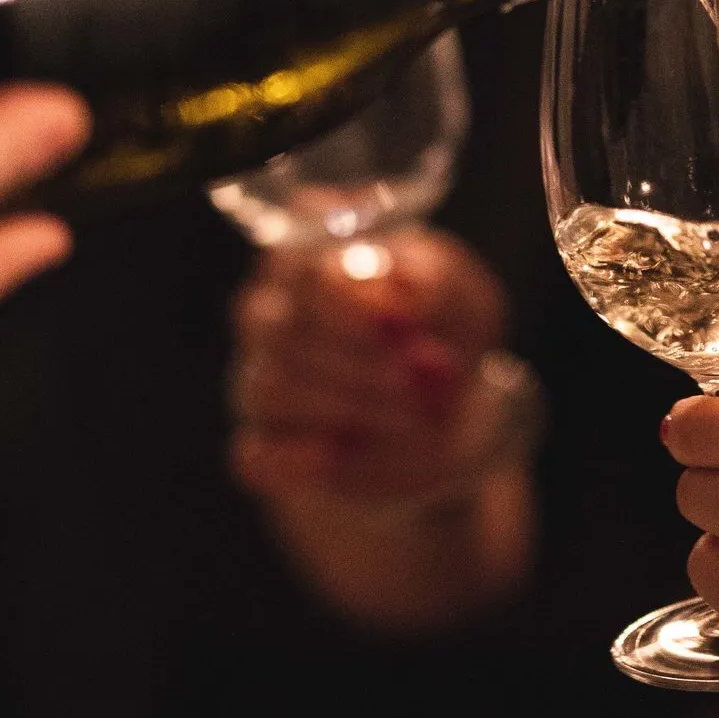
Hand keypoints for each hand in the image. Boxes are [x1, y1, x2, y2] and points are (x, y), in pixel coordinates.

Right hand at [230, 229, 514, 508]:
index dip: (344, 294)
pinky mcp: (263, 447)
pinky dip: (293, 457)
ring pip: (271, 388)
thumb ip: (437, 286)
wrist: (446, 425)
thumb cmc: (444, 339)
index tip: (398, 322)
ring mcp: (260, 380)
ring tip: (413, 417)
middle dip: (354, 358)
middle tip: (415, 382)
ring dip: (348, 406)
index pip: (296, 260)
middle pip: (279, 326)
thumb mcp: (463, 301)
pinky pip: (255, 452)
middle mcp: (271, 314)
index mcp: (313, 260)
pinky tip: (337, 455)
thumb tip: (402, 300)